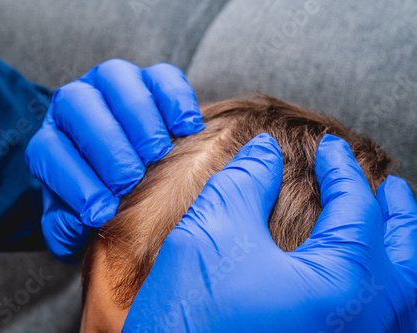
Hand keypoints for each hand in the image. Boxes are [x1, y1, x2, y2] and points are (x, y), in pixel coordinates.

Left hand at [25, 59, 203, 260]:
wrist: (135, 177)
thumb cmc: (105, 199)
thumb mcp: (79, 223)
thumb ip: (66, 228)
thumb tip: (77, 219)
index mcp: (52, 140)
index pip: (48, 150)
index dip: (73, 182)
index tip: (102, 213)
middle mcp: (76, 104)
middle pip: (78, 105)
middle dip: (105, 145)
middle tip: (129, 180)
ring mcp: (112, 84)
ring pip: (117, 79)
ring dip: (138, 117)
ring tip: (158, 152)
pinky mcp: (150, 78)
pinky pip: (163, 76)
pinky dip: (176, 99)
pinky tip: (187, 129)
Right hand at [123, 133, 416, 331]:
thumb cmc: (189, 314)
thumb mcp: (214, 229)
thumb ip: (248, 180)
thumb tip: (265, 151)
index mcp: (342, 287)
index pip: (358, 211)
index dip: (343, 169)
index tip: (329, 146)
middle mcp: (362, 325)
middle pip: (404, 259)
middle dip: (398, 214)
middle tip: (388, 186)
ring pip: (403, 298)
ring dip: (401, 253)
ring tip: (392, 225)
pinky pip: (381, 321)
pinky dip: (386, 292)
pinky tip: (365, 278)